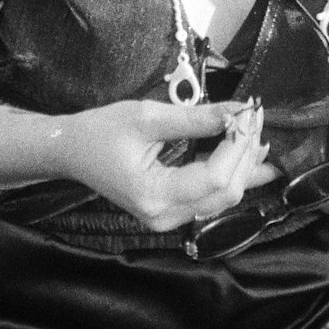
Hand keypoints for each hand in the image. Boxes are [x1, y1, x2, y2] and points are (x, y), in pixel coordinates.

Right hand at [59, 98, 276, 232]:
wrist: (71, 151)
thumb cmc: (102, 131)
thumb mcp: (148, 116)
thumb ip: (195, 118)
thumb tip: (237, 111)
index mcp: (155, 195)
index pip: (215, 177)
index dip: (238, 144)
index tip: (249, 111)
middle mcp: (165, 216)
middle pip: (226, 193)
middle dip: (247, 153)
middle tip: (255, 115)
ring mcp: (169, 218)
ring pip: (224, 198)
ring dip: (244, 164)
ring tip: (257, 130)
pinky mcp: (172, 209)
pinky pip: (212, 197)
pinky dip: (232, 173)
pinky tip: (249, 153)